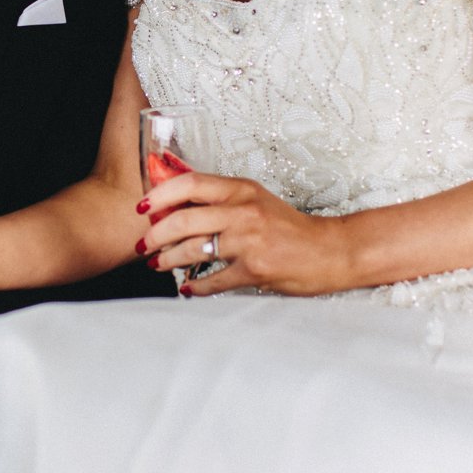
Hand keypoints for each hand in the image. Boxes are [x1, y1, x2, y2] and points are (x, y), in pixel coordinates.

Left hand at [137, 172, 349, 296]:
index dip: (160, 194)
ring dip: (168, 260)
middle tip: (143, 244)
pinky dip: (195, 287)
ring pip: (193, 250)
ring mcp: (248, 241)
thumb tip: (176, 203)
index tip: (142, 207)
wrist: (329, 251)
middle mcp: (243, 211)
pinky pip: (213, 280)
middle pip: (183, 218)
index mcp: (241, 189)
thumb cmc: (289, 228)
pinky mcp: (254, 269)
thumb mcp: (255, 201)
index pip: (190, 183)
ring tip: (158, 265)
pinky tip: (188, 288)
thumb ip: (221, 199)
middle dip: (155, 235)